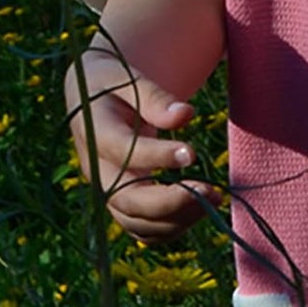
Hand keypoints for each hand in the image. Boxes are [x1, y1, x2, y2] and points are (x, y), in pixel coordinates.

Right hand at [65, 46, 215, 243]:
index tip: (192, 153)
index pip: (122, 151)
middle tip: (212, 191)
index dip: (156, 156)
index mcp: (95, 132)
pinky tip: (200, 209)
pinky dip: (171, 228)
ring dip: (177, 219)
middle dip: (171, 202)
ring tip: (215, 198)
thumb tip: (185, 114)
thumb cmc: (113, 83)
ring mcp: (108, 190)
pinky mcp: (120, 201)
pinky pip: (142, 228)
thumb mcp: (126, 78)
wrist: (92, 99)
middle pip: (127, 200)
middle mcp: (97, 170)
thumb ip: (154, 97)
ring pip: (136, 221)